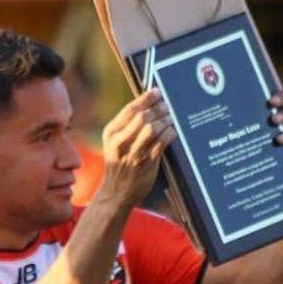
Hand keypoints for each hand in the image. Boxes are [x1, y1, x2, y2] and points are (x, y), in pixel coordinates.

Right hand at [100, 89, 176, 205]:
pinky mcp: (146, 164)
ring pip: (152, 129)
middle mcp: (120, 143)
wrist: (115, 192)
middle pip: (142, 117)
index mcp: (110, 133)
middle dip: (157, 109)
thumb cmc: (118, 163)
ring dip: (164, 120)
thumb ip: (127, 126)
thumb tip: (147, 105)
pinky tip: (172, 131)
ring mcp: (133, 154)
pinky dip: (169, 133)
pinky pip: (161, 143)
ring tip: (170, 117)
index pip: (130, 110)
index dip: (145, 98)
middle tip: (166, 106)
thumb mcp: (115, 143)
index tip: (156, 91)